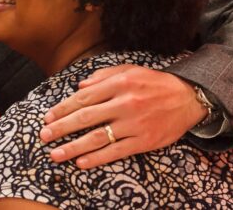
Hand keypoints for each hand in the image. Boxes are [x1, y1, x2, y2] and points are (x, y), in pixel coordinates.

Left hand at [39, 64, 206, 168]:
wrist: (189, 97)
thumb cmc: (154, 83)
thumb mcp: (128, 70)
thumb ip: (102, 76)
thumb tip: (79, 87)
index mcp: (119, 84)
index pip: (83, 98)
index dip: (62, 109)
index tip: (47, 118)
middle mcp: (125, 103)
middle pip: (86, 118)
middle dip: (61, 128)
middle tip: (43, 136)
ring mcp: (135, 124)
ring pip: (98, 137)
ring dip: (74, 147)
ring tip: (56, 154)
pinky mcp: (145, 141)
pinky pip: (117, 151)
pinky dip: (98, 158)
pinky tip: (82, 162)